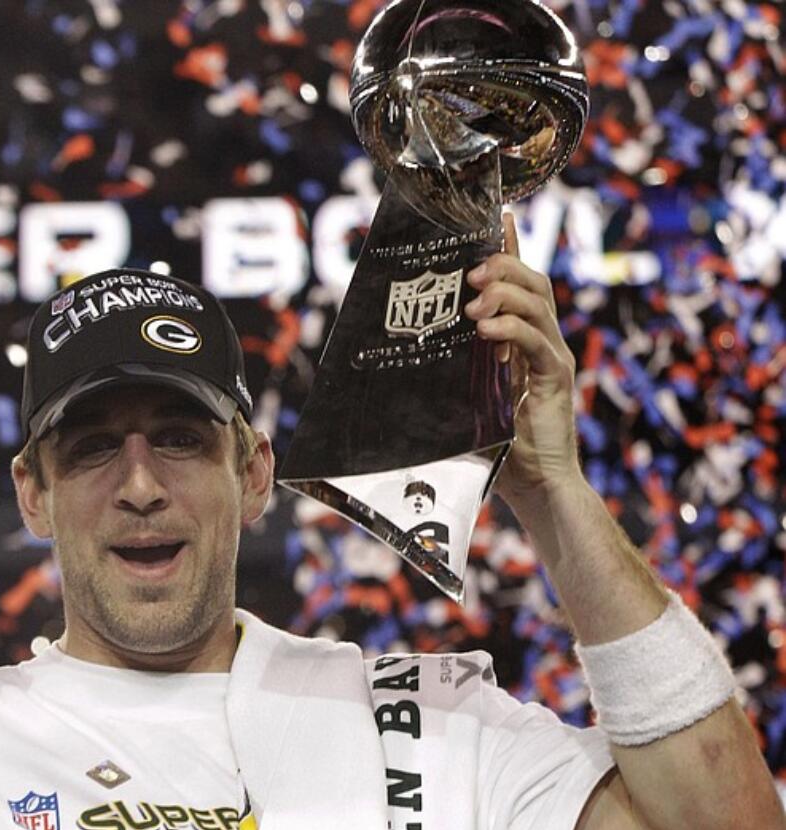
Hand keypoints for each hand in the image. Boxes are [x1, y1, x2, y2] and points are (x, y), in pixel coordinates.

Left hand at [465, 213, 582, 504]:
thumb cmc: (495, 446)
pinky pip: (537, 342)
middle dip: (502, 265)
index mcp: (521, 340)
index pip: (519, 283)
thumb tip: (398, 348)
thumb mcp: (462, 397)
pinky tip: (485, 330)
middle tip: (469, 271)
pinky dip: (512, 330)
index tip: (496, 216)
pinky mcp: (557, 379)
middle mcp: (542, 342)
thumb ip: (448, 369)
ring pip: (537, 304)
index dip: (509, 247)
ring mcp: (553, 358)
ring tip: (473, 299)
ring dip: (504, 293)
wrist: (535, 486)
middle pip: (533, 282)